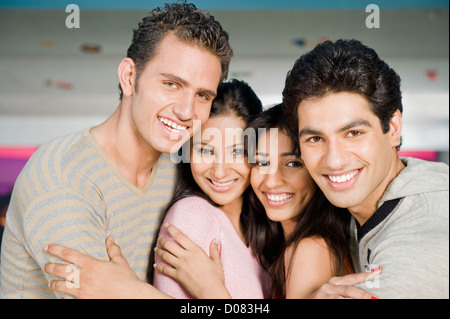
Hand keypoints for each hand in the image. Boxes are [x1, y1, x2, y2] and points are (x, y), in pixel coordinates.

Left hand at [44, 237, 164, 298]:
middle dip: (50, 266)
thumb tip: (110, 238)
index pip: (68, 254)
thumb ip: (113, 250)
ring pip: (60, 285)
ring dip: (53, 283)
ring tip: (50, 282)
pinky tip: (60, 296)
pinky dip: (62, 297)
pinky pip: (67, 298)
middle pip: (60, 270)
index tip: (47, 247)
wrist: (130, 296)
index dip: (55, 249)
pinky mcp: (83, 300)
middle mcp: (84, 276)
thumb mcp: (120, 262)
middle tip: (46, 265)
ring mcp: (82, 290)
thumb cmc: (126, 279)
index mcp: (91, 264)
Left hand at [154, 224, 230, 298]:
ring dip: (159, 251)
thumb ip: (214, 249)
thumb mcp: (217, 261)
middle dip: (163, 240)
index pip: (180, 236)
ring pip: (165, 256)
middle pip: (169, 245)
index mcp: (195, 250)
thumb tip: (216, 239)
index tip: (167, 225)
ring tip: (156, 249)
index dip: (172, 229)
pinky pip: (165, 270)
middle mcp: (186, 256)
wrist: (211, 291)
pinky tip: (155, 265)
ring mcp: (180, 266)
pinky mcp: (177, 276)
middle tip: (160, 238)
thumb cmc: (216, 277)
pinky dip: (159, 267)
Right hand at [309, 268, 380, 298]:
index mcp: (334, 282)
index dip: (364, 275)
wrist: (302, 301)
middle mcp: (328, 286)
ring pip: (340, 297)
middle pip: (347, 288)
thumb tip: (367, 294)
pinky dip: (341, 301)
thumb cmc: (322, 298)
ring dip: (353, 299)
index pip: (351, 278)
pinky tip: (344, 301)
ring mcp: (323, 295)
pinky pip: (334, 302)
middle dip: (362, 294)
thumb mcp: (334, 292)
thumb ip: (347, 291)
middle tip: (374, 298)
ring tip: (366, 299)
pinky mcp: (319, 301)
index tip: (378, 271)